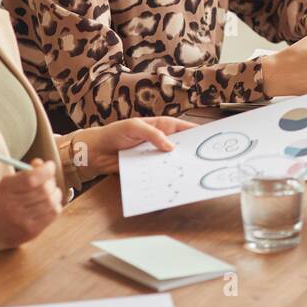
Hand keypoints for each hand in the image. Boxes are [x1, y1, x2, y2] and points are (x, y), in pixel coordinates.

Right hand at [0, 160, 61, 249]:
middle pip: (43, 190)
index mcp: (6, 189)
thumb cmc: (6, 202)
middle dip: (51, 182)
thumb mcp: (10, 185)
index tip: (50, 166)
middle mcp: (12, 205)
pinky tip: (50, 205)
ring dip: (55, 194)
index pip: (30, 178)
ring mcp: (21, 220)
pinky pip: (53, 213)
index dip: (45, 170)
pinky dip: (56, 205)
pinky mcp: (31, 231)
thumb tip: (42, 164)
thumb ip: (27, 172)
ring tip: (51, 193)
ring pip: (50, 201)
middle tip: (50, 182)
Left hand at [77, 117, 192, 176]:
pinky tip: (171, 180)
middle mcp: (160, 140)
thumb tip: (170, 147)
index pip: (183, 128)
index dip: (197, 132)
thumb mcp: (134, 127)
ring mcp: (154, 154)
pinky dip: (165, 175)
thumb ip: (153, 135)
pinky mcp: (147, 167)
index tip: (210, 138)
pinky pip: (160, 171)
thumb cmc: (114, 133)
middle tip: (203, 160)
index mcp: (161, 125)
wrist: (96, 152)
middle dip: (191, 152)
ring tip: (190, 173)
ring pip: (171, 160)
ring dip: (178, 165)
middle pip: (181, 146)